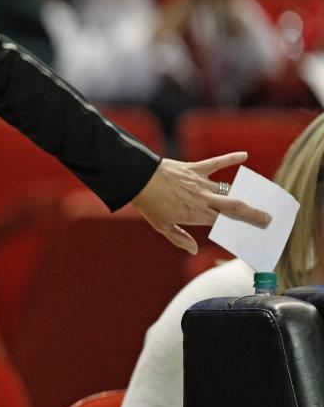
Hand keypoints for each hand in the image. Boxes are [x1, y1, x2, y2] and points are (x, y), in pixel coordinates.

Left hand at [130, 152, 270, 253]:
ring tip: (261, 196)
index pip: (224, 224)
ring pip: (228, 188)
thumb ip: (180, 238)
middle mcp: (202, 199)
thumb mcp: (162, 226)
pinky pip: (216, 163)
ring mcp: (200, 182)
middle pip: (234, 207)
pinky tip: (244, 155)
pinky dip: (230, 158)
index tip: (255, 232)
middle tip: (268, 218)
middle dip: (253, 213)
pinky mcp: (194, 168)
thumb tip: (194, 250)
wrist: (136, 179)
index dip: (241, 228)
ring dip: (245, 192)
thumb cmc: (149, 204)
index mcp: (196, 214)